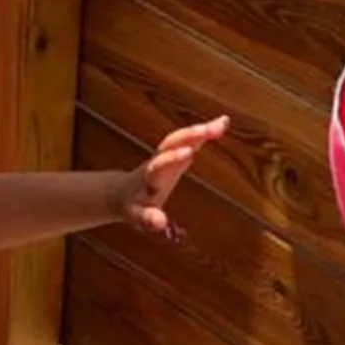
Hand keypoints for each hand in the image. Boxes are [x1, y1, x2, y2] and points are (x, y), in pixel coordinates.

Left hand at [115, 117, 226, 235]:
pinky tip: (223, 121)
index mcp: (148, 178)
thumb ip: (148, 219)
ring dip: (200, 130)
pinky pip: (190, 139)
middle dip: (187, 136)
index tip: (188, 153)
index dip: (172, 158)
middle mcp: (157, 161)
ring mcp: (166, 155)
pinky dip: (206, 131)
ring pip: (180, 138)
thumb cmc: (132, 206)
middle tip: (207, 130)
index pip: (158, 165)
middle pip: (170, 144)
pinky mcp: (175, 152)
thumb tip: (160, 222)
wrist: (121, 192)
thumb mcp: (137, 216)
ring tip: (222, 123)